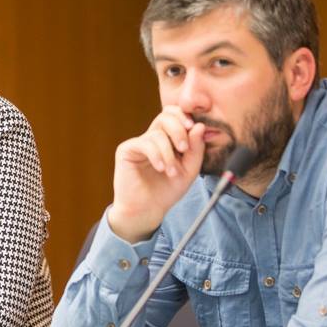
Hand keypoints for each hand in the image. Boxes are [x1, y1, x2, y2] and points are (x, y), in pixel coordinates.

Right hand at [106, 106, 205, 241]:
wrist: (147, 210)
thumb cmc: (166, 191)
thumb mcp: (189, 170)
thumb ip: (196, 149)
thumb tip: (199, 126)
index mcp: (168, 140)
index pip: (175, 115)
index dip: (184, 116)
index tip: (194, 128)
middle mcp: (152, 138)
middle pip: (165, 115)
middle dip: (178, 130)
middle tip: (184, 149)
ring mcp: (139, 143)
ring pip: (157, 133)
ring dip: (169, 153)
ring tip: (171, 172)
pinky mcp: (126, 150)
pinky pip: (145, 143)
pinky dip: (157, 155)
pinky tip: (160, 168)